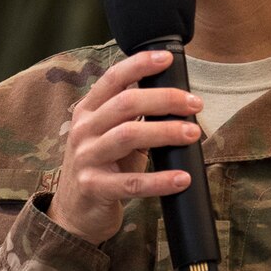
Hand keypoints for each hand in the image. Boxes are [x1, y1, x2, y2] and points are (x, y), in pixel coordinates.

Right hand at [46, 49, 203, 244]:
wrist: (75, 212)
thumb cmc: (102, 166)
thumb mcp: (110, 134)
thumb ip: (131, 114)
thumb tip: (174, 94)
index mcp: (88, 110)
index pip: (113, 78)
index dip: (139, 64)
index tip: (167, 58)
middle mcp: (83, 130)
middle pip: (126, 103)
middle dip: (165, 99)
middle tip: (195, 104)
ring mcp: (86, 158)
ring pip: (129, 135)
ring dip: (166, 132)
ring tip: (193, 133)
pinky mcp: (94, 187)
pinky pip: (132, 183)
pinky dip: (160, 180)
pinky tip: (182, 178)